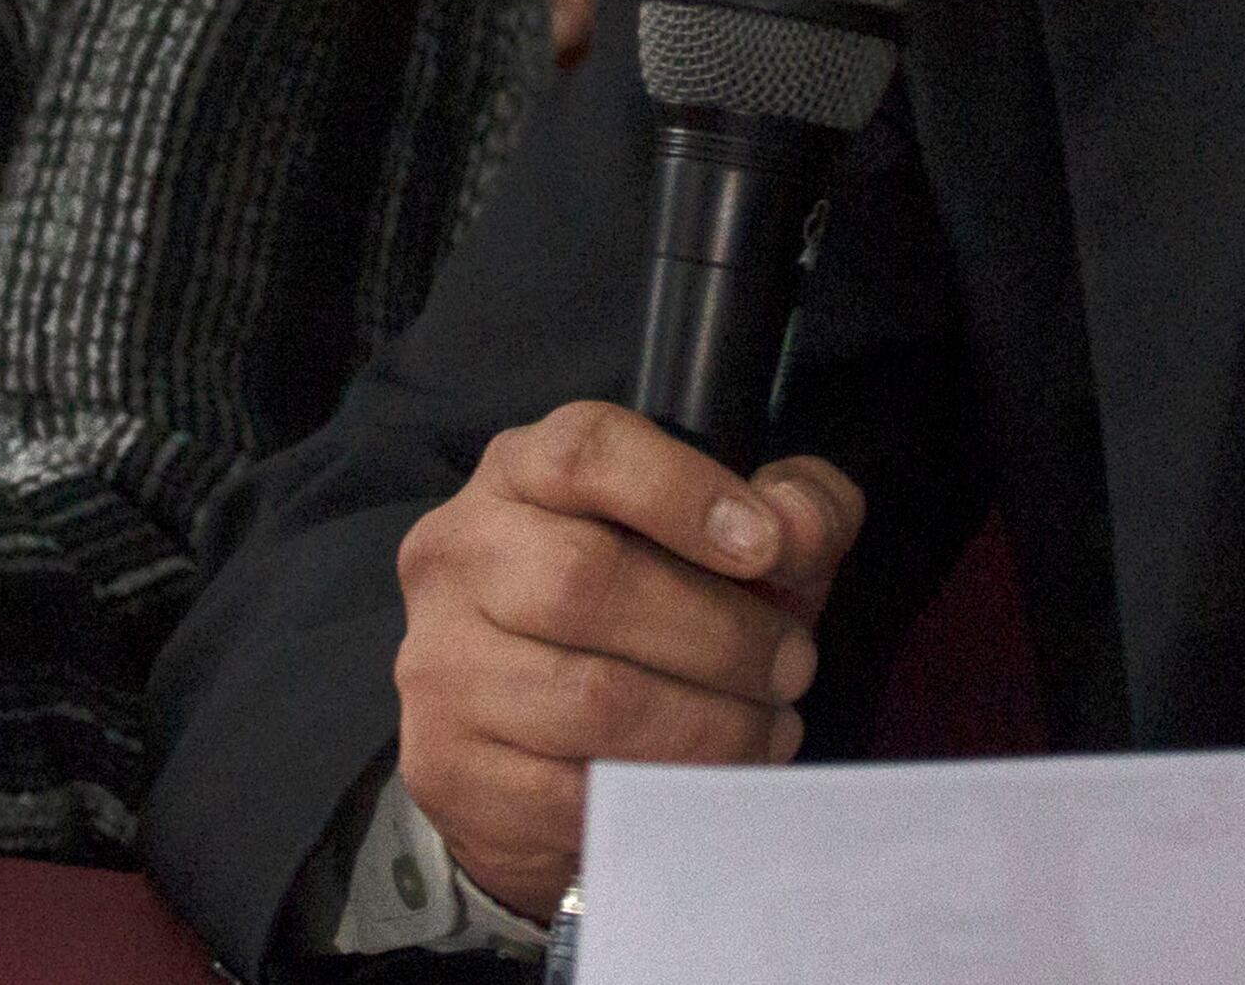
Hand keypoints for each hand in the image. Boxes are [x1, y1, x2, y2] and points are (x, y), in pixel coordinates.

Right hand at [392, 401, 862, 925]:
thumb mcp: (723, 545)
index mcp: (518, 476)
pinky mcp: (452, 771)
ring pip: (593, 699)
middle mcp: (459, 556)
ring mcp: (441, 666)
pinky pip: (578, 795)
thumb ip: (788, 510)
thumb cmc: (640, 620)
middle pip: (586, 578)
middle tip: (793, 666)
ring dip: (712, 725)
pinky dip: (667, 794)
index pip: (582, 450)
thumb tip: (803, 527)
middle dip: (721, 633)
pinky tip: (711, 782)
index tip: (768, 545)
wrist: (526, 749)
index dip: (682, 491)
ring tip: (767, 729)